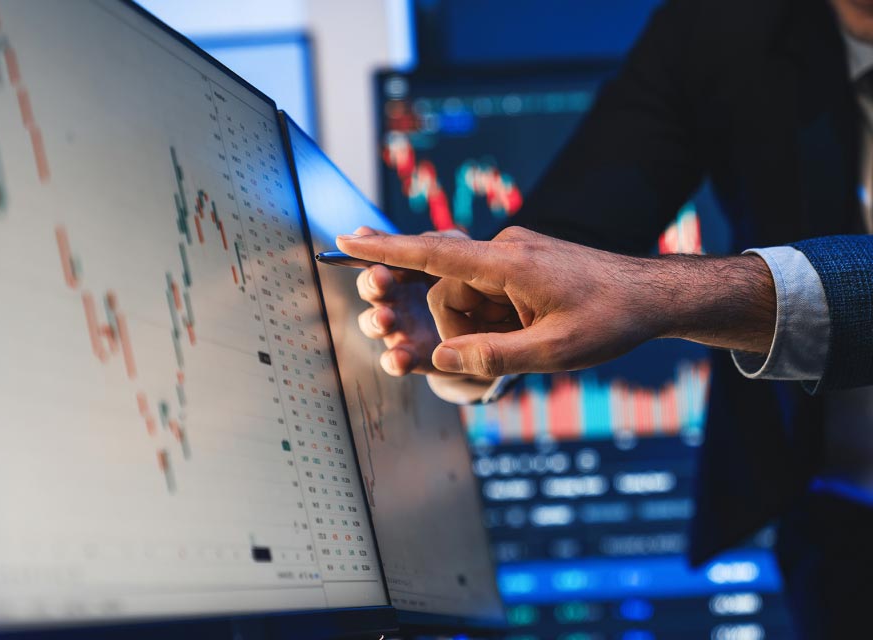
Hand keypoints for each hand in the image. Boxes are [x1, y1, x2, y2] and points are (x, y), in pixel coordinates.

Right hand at [337, 226, 775, 377]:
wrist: (652, 296)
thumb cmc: (610, 320)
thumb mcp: (555, 352)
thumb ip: (493, 358)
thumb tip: (442, 359)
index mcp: (510, 263)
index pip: (435, 253)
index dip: (387, 250)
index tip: (347, 239)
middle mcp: (505, 251)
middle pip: (448, 292)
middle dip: (453, 326)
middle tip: (481, 344)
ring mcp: (513, 256)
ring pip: (466, 298)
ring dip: (481, 328)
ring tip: (530, 340)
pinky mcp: (520, 266)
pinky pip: (485, 294)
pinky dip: (492, 319)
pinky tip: (526, 328)